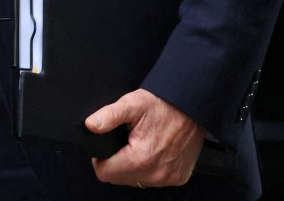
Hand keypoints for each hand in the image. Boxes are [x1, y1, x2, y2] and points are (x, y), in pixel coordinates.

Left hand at [85, 88, 204, 188]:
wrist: (192, 105)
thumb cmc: (164, 103)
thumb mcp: (133, 103)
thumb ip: (109, 115)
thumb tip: (90, 125)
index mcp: (140, 158)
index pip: (105, 173)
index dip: (100, 159)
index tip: (107, 145)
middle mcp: (155, 173)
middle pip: (119, 179)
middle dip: (118, 161)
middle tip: (126, 140)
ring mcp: (168, 178)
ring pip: (136, 180)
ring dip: (134, 166)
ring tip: (140, 143)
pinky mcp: (178, 177)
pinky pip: (154, 179)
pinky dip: (150, 167)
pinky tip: (154, 149)